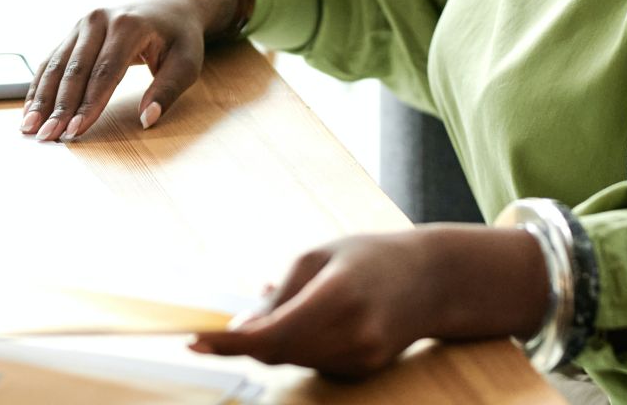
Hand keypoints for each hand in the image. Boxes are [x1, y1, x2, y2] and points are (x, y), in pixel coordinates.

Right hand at [20, 0, 239, 141]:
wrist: (168, 3)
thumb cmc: (179, 36)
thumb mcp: (187, 62)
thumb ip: (167, 91)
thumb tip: (147, 120)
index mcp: (128, 25)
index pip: (105, 71)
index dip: (89, 103)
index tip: (76, 130)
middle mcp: (99, 20)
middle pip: (75, 69)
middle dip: (59, 106)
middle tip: (47, 136)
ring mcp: (83, 23)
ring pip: (57, 65)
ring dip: (42, 98)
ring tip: (29, 127)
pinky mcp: (74, 32)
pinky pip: (52, 60)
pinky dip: (40, 85)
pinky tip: (31, 108)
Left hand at [191, 233, 439, 376]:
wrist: (432, 280)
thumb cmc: (368, 256)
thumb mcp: (317, 257)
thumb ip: (278, 295)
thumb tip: (241, 330)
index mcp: (338, 297)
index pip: (273, 334)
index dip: (230, 344)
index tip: (194, 342)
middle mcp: (353, 336)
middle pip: (277, 352)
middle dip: (244, 341)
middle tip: (218, 326)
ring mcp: (362, 359)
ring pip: (291, 360)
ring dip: (271, 341)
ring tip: (286, 302)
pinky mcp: (364, 371)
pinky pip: (311, 361)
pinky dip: (295, 344)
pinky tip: (306, 316)